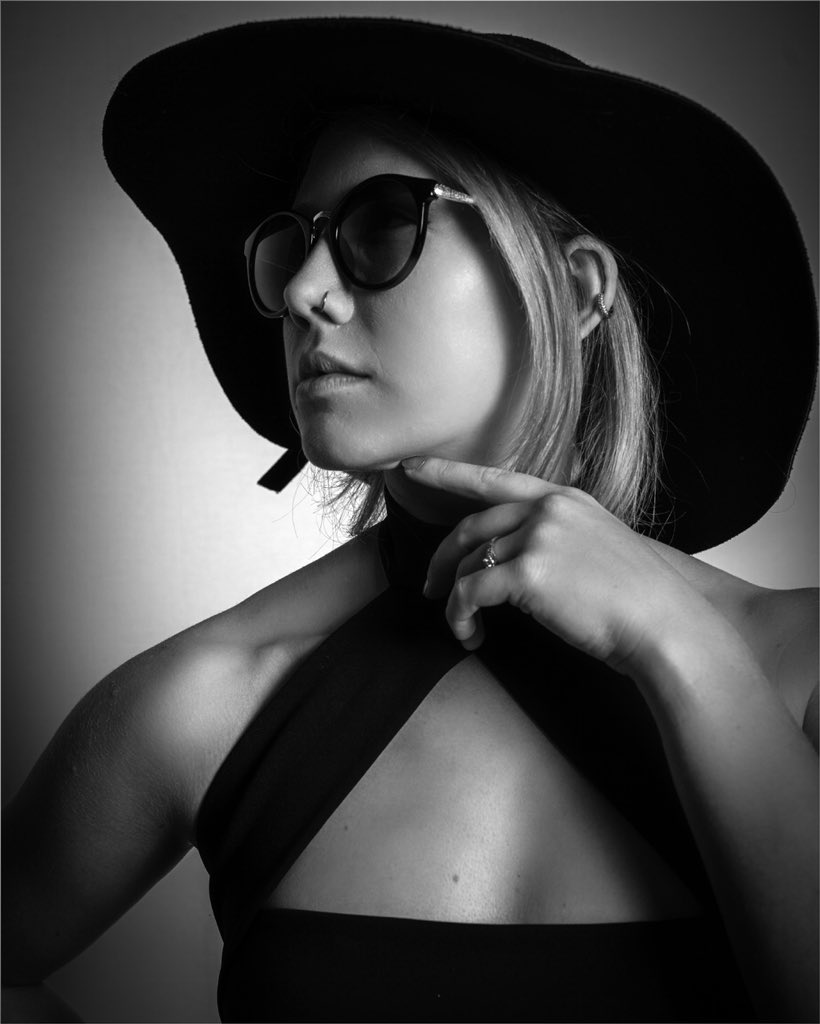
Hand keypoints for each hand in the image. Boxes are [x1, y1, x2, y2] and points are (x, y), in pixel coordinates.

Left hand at [403, 456, 705, 675]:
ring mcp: (537, 538)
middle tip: (428, 587)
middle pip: (470, 528)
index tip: (410, 468)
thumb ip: (558, 538)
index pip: (492, 479)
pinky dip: (460, 618)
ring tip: (462, 626)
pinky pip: (469, 593)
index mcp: (564, 499)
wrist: (665, 624)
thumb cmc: (637, 599)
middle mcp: (547, 511)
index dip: (446, 473)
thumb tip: (515, 559)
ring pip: (466, 565)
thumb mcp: (600, 545)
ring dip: (454, 599)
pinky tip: (471, 636)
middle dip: (440, 559)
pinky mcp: (527, 574)